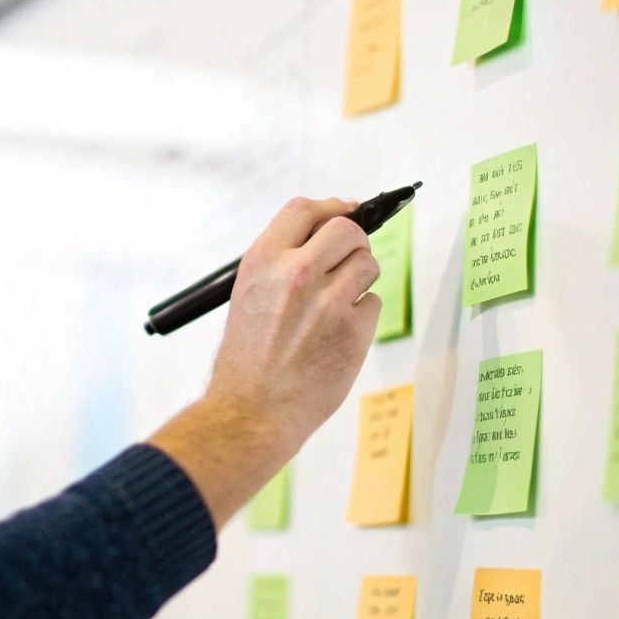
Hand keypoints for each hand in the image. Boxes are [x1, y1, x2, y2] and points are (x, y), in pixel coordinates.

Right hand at [147, 197, 380, 523]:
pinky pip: (373, 304)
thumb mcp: (248, 296)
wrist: (250, 412)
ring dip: (359, 279)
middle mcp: (295, 274)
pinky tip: (337, 334)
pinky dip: (361, 315)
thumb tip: (322, 240)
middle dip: (354, 241)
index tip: (347, 210)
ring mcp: (328, 302)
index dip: (332, 207)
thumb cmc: (245, 360)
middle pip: (347, 230)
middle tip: (348, 260)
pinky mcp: (354, 330)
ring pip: (368, 265)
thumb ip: (281, 264)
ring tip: (336, 305)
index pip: (305, 209)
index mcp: (262, 262)